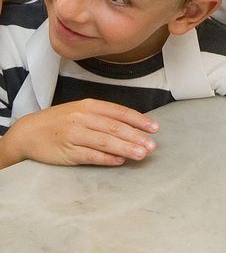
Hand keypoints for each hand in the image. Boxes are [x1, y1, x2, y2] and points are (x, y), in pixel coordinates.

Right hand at [0, 99, 158, 168]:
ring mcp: (75, 135)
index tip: (154, 128)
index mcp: (89, 105)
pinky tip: (119, 161)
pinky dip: (107, 159)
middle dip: (136, 137)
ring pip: (105, 141)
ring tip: (142, 154)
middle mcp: (83, 118)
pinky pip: (91, 156)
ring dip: (126, 148)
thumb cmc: (59, 121)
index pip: (119, 112)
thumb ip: (103, 116)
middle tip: (152, 145)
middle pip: (115, 127)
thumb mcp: (80, 111)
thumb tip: (130, 126)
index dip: (139, 120)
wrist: (29, 132)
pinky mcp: (68, 152)